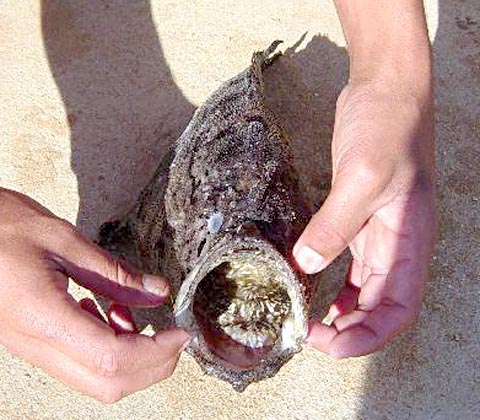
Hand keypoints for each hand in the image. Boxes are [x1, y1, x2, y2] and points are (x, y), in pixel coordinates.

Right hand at [0, 188, 189, 402]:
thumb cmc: (4, 228)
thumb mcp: (66, 242)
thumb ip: (115, 273)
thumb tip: (158, 292)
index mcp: (44, 317)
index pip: (113, 358)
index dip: (155, 352)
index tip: (181, 334)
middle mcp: (35, 344)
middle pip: (108, 384)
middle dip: (151, 366)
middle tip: (172, 336)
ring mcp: (31, 349)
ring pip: (94, 379)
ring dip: (129, 357)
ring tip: (129, 312)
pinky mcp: (32, 342)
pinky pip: (79, 363)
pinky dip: (107, 348)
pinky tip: (106, 312)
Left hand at [293, 78, 435, 357]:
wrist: (385, 90)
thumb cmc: (387, 126)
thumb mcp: (363, 175)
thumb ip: (336, 224)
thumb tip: (304, 265)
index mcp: (410, 242)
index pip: (397, 310)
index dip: (366, 336)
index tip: (326, 343)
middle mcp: (399, 244)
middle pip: (380, 308)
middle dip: (347, 331)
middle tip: (306, 334)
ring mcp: (380, 232)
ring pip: (364, 290)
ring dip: (340, 312)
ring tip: (307, 320)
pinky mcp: (360, 217)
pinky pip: (350, 263)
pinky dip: (332, 283)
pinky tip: (311, 285)